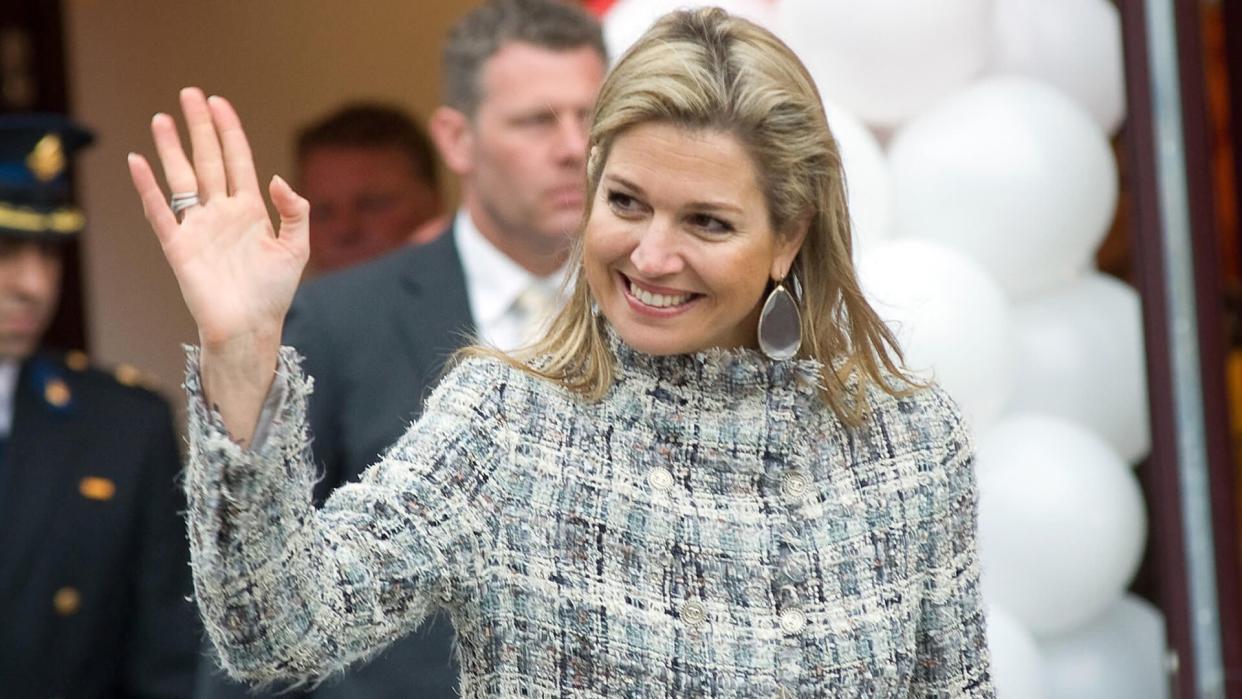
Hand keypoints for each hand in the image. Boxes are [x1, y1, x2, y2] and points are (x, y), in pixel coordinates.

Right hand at [128, 87, 307, 353]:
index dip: (229, 131)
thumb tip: (277, 179)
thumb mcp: (297, 249)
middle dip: (199, 127)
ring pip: (182, 179)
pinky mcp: (178, 247)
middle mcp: (222, 213)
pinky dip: (148, 188)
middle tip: (189, 94)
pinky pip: (160, 212)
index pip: (238, 160)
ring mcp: (198, 228)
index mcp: (251, 211)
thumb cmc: (274, 293)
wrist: (251, 328)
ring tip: (162, 118)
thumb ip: (295, 212)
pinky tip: (138, 162)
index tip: (220, 103)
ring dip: (171, 149)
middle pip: (208, 160)